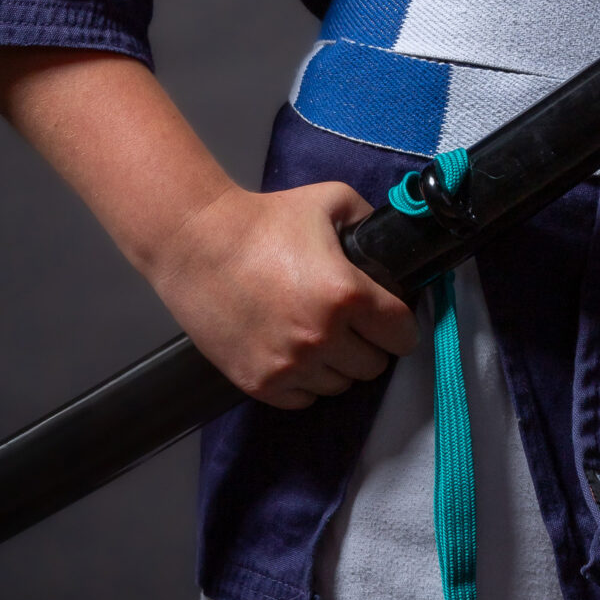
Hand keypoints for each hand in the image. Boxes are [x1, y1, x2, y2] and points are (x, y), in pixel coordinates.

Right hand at [148, 180, 417, 410]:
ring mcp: (290, 365)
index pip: (402, 335)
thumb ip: (370, 220)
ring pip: (340, 386)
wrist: (196, 243)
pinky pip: (304, 399)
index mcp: (346, 295)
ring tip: (318, 336)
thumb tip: (392, 242)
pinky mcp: (259, 383)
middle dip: (368, 344)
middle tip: (350, 324)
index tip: (389, 319)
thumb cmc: (263, 220)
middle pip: (374, 366)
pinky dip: (305, 381)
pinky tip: (294, 352)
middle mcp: (322, 337)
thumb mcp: (330, 200)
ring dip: (336, 364)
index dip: (400, 326)